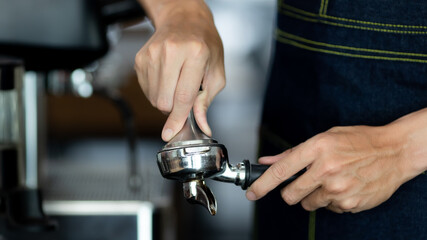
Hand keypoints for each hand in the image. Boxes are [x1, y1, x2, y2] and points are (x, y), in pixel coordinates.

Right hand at [135, 0, 224, 140]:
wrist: (184, 19)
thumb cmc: (204, 45)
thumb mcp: (215, 72)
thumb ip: (206, 101)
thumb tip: (202, 125)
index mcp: (195, 54)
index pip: (183, 96)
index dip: (177, 118)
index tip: (170, 133)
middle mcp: (172, 52)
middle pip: (164, 100)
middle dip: (173, 108)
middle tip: (183, 98)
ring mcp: (153, 54)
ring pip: (153, 97)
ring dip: (165, 100)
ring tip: (176, 83)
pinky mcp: (140, 58)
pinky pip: (145, 89)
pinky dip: (156, 91)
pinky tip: (166, 78)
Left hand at [246, 109, 426, 212]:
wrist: (394, 151)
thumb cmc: (359, 141)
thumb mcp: (325, 137)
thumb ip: (292, 152)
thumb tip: (267, 161)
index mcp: (316, 148)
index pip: (280, 171)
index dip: (262, 185)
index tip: (252, 193)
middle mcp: (325, 169)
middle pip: (290, 194)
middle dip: (291, 192)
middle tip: (304, 183)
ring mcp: (338, 188)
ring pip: (308, 204)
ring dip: (314, 196)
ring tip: (331, 181)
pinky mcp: (349, 203)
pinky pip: (329, 209)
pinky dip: (333, 201)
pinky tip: (345, 186)